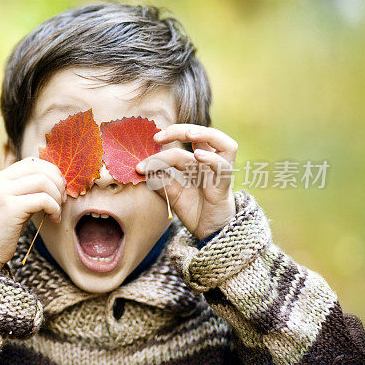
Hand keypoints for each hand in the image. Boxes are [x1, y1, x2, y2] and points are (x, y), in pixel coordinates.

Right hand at [0, 157, 65, 270]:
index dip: (50, 172)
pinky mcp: (11, 208)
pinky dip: (54, 208)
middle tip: (62, 200)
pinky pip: (43, 199)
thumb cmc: (0, 233)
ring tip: (56, 212)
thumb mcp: (11, 204)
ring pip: (43, 181)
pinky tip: (53, 219)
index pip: (31, 162)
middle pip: (39, 168)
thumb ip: (26, 191)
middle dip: (57, 183)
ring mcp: (3, 193)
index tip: (58, 189)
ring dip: (57, 197)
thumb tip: (54, 181)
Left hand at [136, 124, 236, 239]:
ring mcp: (218, 173)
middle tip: (158, 137)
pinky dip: (212, 158)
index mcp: (196, 164)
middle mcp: (209, 164)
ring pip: (223, 144)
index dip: (158, 153)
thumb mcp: (172, 195)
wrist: (210, 233)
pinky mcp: (224, 185)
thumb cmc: (195, 211)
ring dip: (206, 134)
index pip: (179, 147)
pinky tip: (198, 155)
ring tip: (188, 134)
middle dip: (179, 130)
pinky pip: (223, 167)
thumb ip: (160, 182)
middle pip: (201, 135)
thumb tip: (143, 169)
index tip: (140, 167)